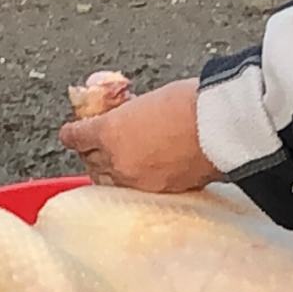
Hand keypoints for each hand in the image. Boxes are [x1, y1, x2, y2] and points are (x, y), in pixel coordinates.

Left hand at [58, 78, 222, 191]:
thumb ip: (130, 113)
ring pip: (109, 182)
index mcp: (109, 131)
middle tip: (94, 146)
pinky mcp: (159, 192)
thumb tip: (128, 118)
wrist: (221, 127)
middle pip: (90, 163)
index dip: (71, 133)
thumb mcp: (150, 99)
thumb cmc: (190, 103)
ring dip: (108, 171)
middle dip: (90, 153)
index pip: (76, 137)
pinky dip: (133, 180)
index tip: (70, 132)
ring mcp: (137, 180)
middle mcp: (117, 161)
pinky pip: (134, 189)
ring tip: (115, 163)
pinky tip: (140, 172)